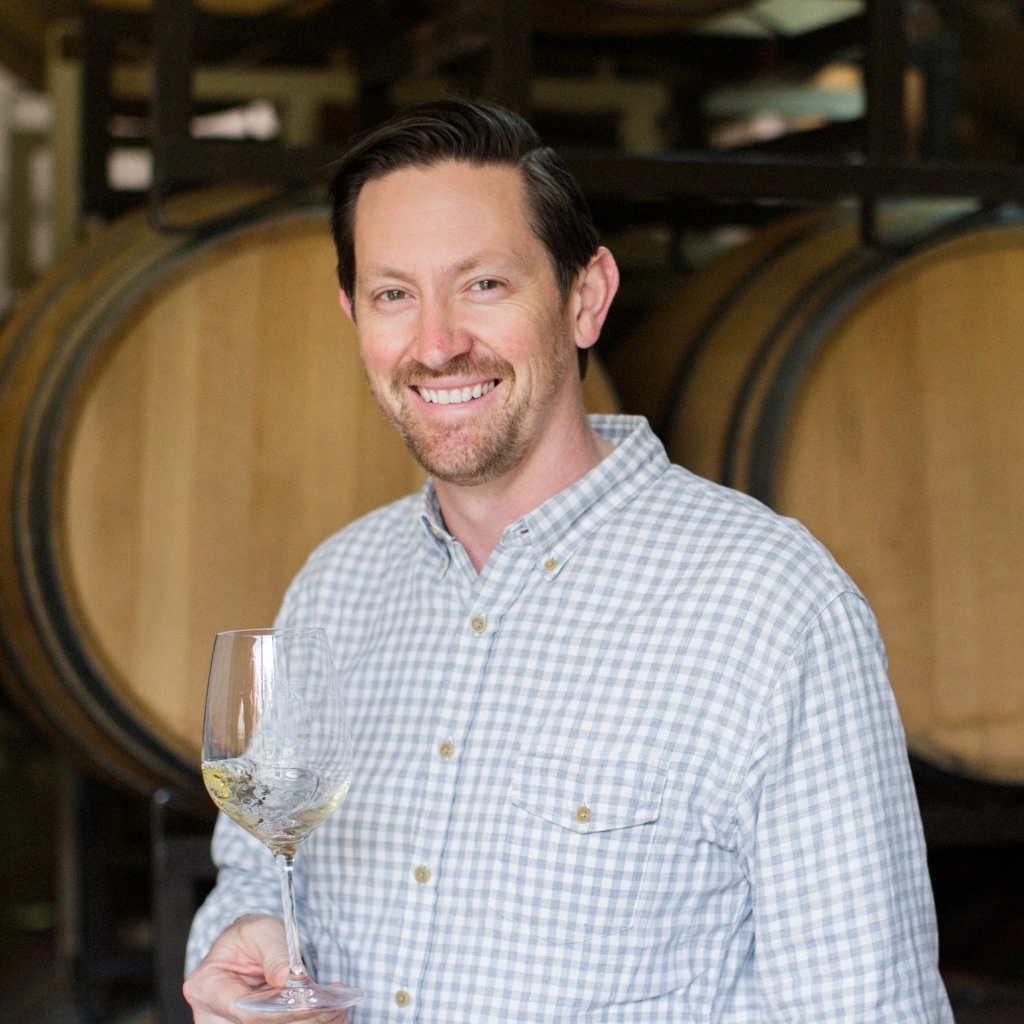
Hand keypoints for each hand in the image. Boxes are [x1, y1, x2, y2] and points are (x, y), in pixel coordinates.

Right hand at [183, 913, 348, 1022]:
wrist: (250, 947)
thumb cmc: (250, 936)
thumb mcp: (261, 930)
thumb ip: (274, 953)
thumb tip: (284, 978)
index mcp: (207, 985)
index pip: (246, 1010)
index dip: (282, 1011)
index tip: (313, 1003)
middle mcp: (213, 1015)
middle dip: (300, 1020)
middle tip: (335, 1008)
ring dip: (308, 1023)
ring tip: (338, 1010)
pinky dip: (307, 1022)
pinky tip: (332, 1013)